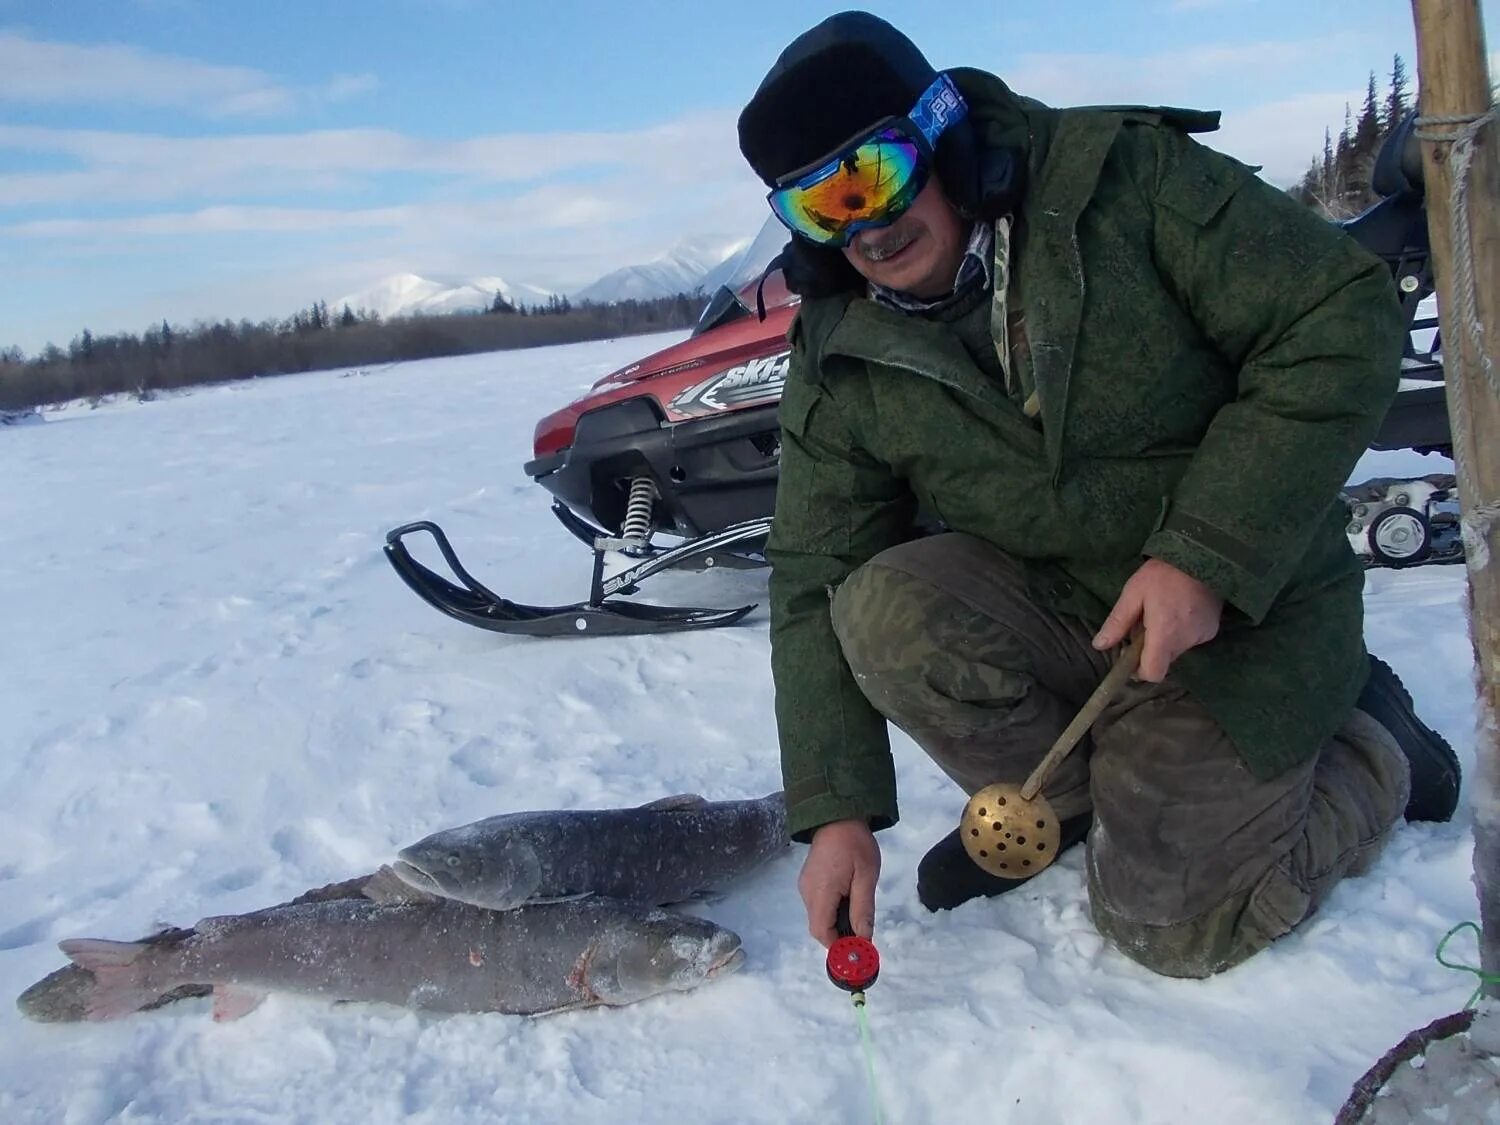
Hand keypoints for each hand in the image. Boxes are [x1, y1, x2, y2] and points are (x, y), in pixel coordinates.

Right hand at [799, 819, 880, 947]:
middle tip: (863, 928)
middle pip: (819, 926)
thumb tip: (863, 938)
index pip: (821, 932)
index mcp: (820, 892)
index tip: (857, 949)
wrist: (837, 815)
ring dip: (838, 920)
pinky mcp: (808, 880)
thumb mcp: (866, 877)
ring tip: (858, 905)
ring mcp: (805, 886)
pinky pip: (819, 904)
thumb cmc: (855, 844)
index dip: (837, 945)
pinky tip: (848, 896)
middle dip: (840, 934)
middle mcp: (807, 892)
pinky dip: (833, 909)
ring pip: (820, 916)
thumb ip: (863, 909)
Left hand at [1092, 558, 1222, 681]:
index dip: (1140, 670)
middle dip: (1150, 649)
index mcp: (1164, 634)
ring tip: (1163, 613)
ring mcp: (1202, 636)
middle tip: (1144, 624)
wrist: (1201, 555)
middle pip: (1163, 661)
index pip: (1154, 672)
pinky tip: (1179, 611)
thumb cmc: (1162, 573)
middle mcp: (1186, 640)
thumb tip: (1099, 645)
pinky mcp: (1212, 630)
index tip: (1130, 656)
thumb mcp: (1133, 594)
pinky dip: (1181, 633)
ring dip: (1166, 640)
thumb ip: (1117, 622)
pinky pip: (1190, 640)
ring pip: (1176, 650)